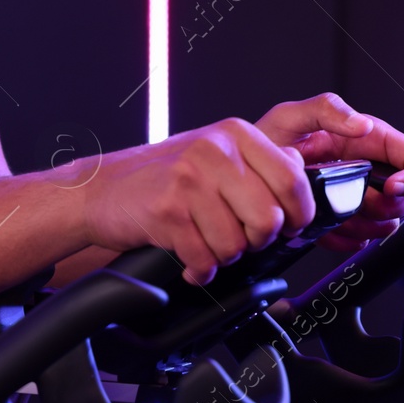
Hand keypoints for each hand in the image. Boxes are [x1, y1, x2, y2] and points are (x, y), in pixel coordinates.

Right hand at [84, 115, 314, 286]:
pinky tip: (188, 256)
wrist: (101, 189)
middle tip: (237, 238)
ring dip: (223, 256)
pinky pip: (205, 258)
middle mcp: (214, 150)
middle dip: (256, 241)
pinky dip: (199, 268)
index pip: (293, 179)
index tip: (287, 226)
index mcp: (235, 134)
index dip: (297, 215)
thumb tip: (302, 169)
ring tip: (205, 242)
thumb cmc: (161, 177)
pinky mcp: (168, 209)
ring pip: (237, 244)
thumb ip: (260, 161)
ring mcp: (189, 178)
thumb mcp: (216, 154)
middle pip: (269, 218)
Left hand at [255, 92, 403, 253]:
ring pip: (390, 221)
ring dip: (370, 225)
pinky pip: (361, 241)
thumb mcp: (291, 116)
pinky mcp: (342, 222)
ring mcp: (357, 198)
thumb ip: (327, 110)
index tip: (393, 187)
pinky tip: (327, 229)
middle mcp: (368, 169)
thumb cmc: (265, 140)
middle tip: (363, 205)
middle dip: (394, 205)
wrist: (242, 173)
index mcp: (367, 141)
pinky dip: (348, 240)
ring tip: (339, 214)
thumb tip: (363, 125)